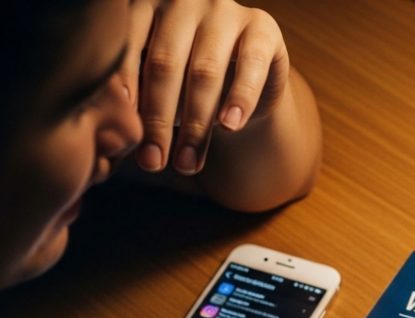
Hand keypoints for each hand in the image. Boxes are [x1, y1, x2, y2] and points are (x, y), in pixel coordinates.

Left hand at [121, 0, 289, 175]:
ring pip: (204, 71)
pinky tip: (230, 127)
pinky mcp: (262, 28)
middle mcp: (182, 1)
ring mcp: (224, 10)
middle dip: (158, 120)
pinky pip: (250, 65)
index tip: (123, 137)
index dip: (124, 97)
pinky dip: (240, 99)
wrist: (245, 80)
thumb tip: (111, 142)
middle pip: (164, 64)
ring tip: (188, 162)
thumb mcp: (156, 88)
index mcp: (144, 6)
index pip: (127, 51)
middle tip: (153, 163)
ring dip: (196, 124)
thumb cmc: (187, 86)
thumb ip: (134, 101)